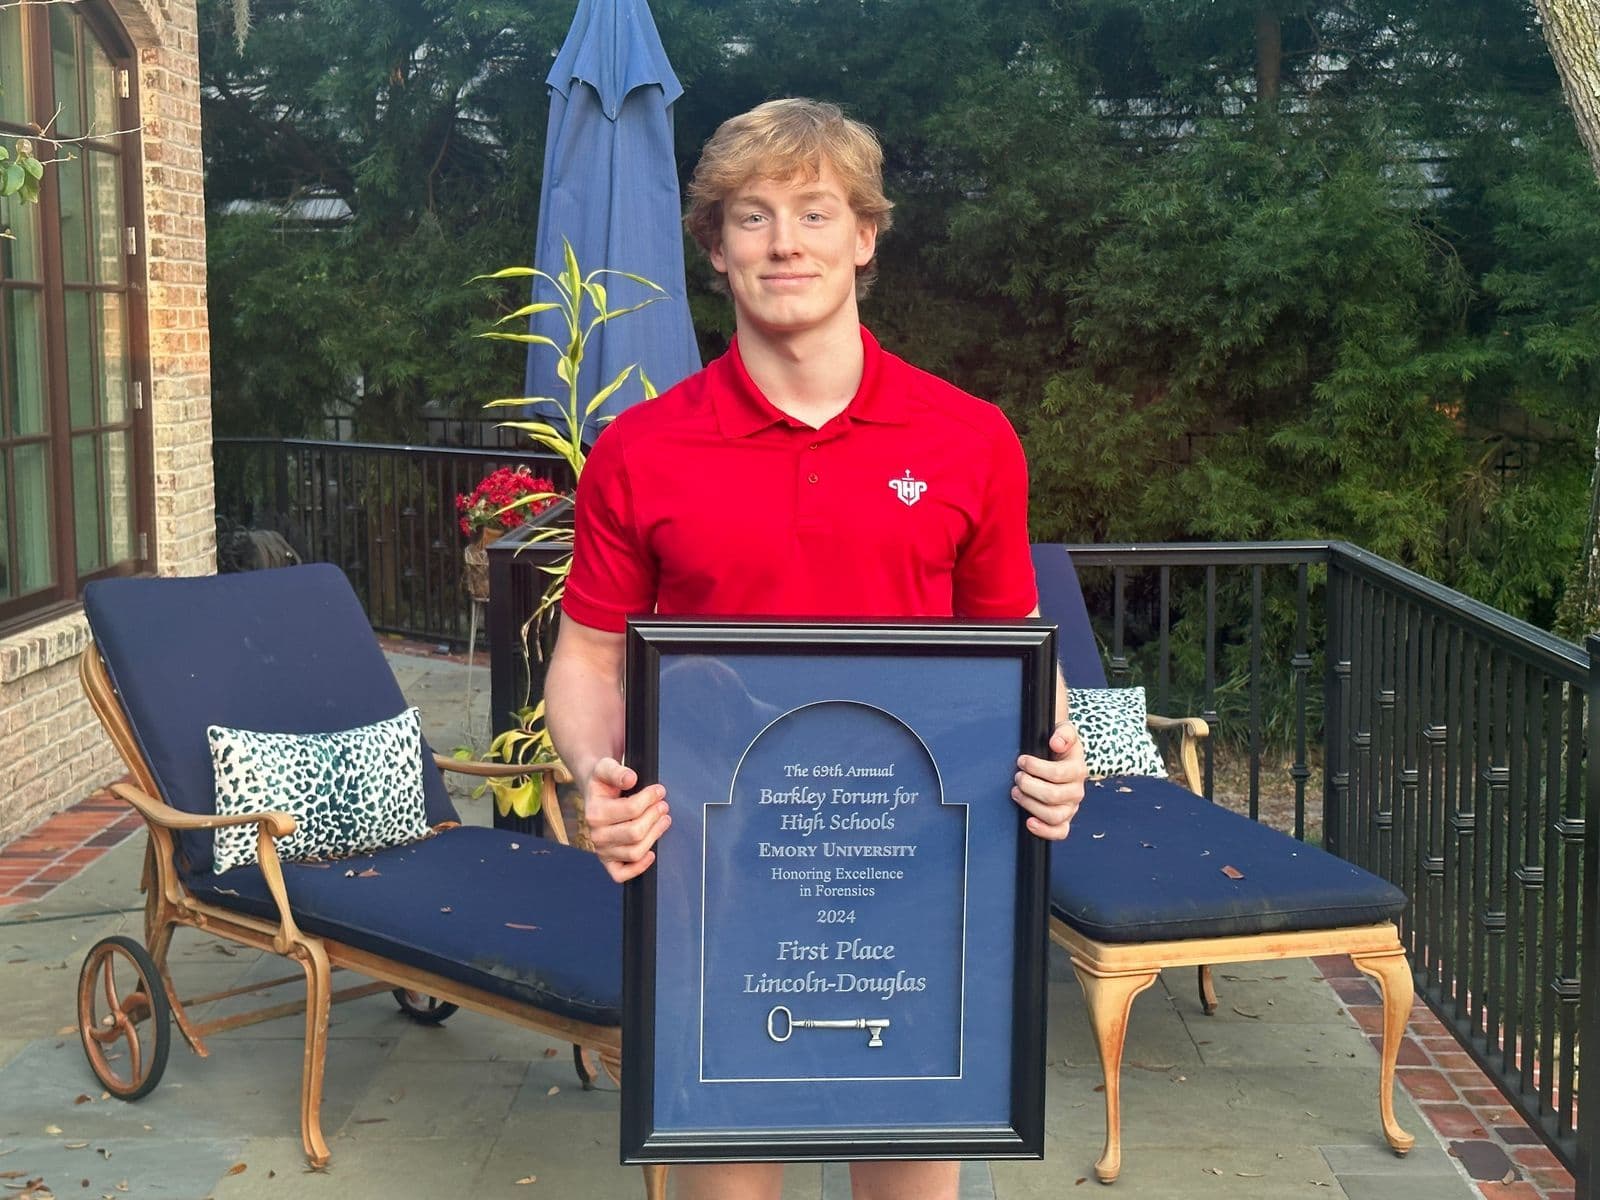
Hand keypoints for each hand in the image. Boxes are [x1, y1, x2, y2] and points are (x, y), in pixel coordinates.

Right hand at [582, 757, 670, 882]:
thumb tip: (631, 778)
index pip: (631, 809)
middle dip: (654, 817)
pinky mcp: (607, 862)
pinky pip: (621, 875)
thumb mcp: (605, 768)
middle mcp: (595, 835)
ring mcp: (601, 851)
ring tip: (664, 820)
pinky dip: (638, 868)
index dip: (650, 798)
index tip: (659, 790)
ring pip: (635, 852)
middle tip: (664, 805)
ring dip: (654, 836)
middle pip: (635, 833)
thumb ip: (616, 771)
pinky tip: (651, 854)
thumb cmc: (603, 783)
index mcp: (594, 813)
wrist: (594, 794)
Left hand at [1013, 719, 1086, 840]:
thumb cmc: (1058, 744)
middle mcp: (1077, 791)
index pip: (1058, 774)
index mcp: (1078, 769)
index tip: (1022, 761)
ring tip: (1016, 792)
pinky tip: (1029, 822)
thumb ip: (1064, 733)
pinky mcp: (1064, 819)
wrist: (1059, 756)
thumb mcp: (1064, 731)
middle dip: (1029, 785)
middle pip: (1053, 796)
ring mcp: (1071, 807)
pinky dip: (1044, 831)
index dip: (1036, 768)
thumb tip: (1056, 742)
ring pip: (1053, 815)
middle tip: (1017, 776)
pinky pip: (1059, 832)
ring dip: (1030, 804)